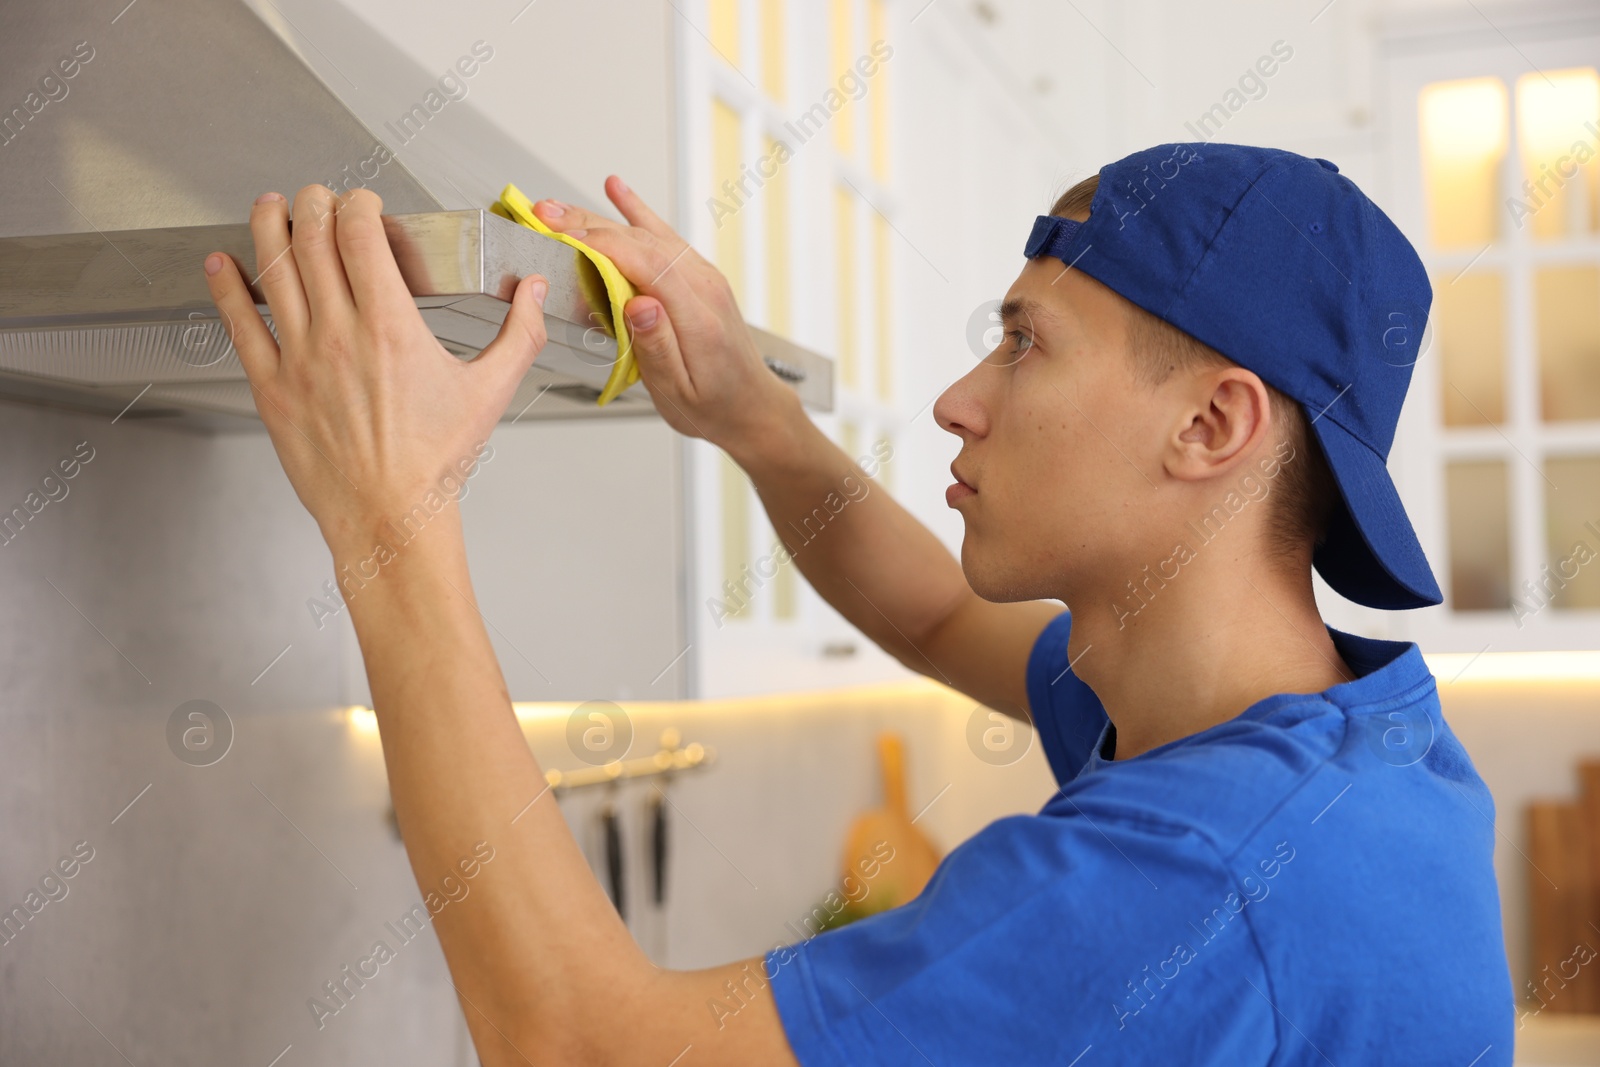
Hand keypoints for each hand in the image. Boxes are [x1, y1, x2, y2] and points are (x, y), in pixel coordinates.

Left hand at [203, 185, 548, 556]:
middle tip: (317, 196)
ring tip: (271, 207)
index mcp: (392, 327)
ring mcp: (299, 359)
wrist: (390, 517)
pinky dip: (226, 287)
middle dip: (313, 204)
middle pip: (313, 242)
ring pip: (272, 271)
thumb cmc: (435, 463)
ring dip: (268, 228)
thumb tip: (534, 294)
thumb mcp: (490, 392)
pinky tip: (221, 265)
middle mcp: (340, 334)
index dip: (358, 205)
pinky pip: (239, 325)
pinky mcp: (273, 388)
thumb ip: (519, 335)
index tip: (363, 202)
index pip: (361, 237)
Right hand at [530, 176, 798, 453]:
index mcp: (698, 320)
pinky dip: (637, 211)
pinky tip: (616, 190)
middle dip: (589, 225)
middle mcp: (705, 289)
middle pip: (643, 243)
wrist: (750, 406)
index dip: (603, 246)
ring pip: (649, 235)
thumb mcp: (678, 392)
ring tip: (557, 207)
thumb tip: (638, 305)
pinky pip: (663, 236)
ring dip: (600, 218)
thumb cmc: (713, 406)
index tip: (564, 236)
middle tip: (544, 214)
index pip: (648, 267)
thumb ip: (658, 346)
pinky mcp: (697, 276)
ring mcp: (704, 278)